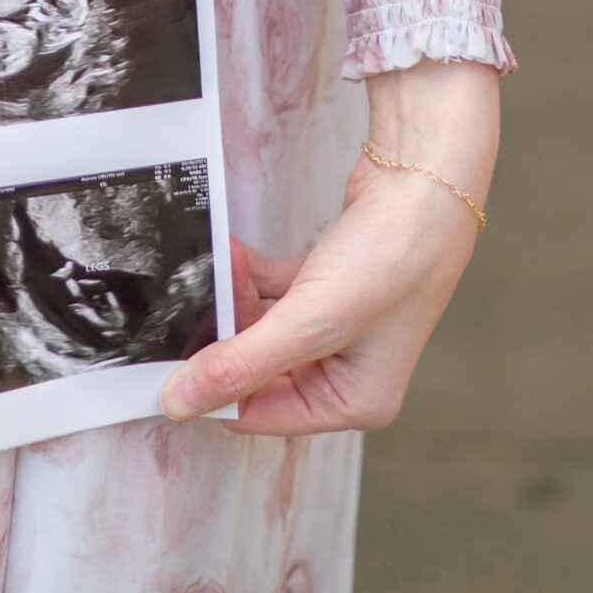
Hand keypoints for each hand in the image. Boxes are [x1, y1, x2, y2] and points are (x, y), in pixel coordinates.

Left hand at [161, 59, 498, 435]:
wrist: (425, 179)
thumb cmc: (390, 257)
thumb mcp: (310, 321)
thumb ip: (242, 364)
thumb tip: (179, 404)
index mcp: (355, 401)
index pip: (261, 414)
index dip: (214, 389)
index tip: (166, 363)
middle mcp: (348, 372)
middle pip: (258, 369)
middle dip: (226, 331)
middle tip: (195, 300)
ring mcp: (339, 327)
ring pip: (261, 326)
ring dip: (234, 296)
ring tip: (219, 264)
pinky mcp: (329, 286)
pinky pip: (273, 292)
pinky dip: (250, 275)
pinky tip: (233, 252)